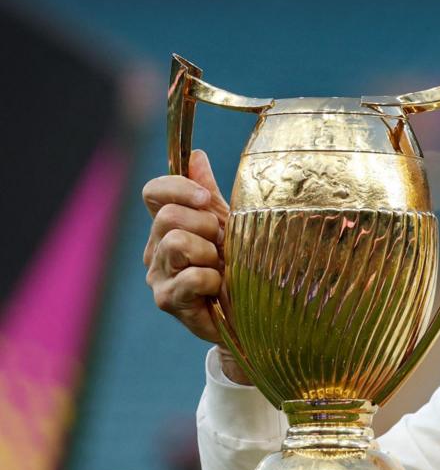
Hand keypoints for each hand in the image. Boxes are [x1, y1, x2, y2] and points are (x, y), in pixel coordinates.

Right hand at [142, 149, 248, 384]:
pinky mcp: (167, 300)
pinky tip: (220, 290)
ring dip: (210, 255)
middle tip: (223, 246)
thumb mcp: (231, 225)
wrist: (254, 314)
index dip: (177, 187)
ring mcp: (158, 275)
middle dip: (206, 227)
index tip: (205, 199)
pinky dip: (214, 281)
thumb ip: (209, 194)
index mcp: (168, 225)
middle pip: (168, 217)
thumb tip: (196, 155)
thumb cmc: (241, 268)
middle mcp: (155, 248)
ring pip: (176, 243)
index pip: (154, 192)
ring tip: (221, 269)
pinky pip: (192, 277)